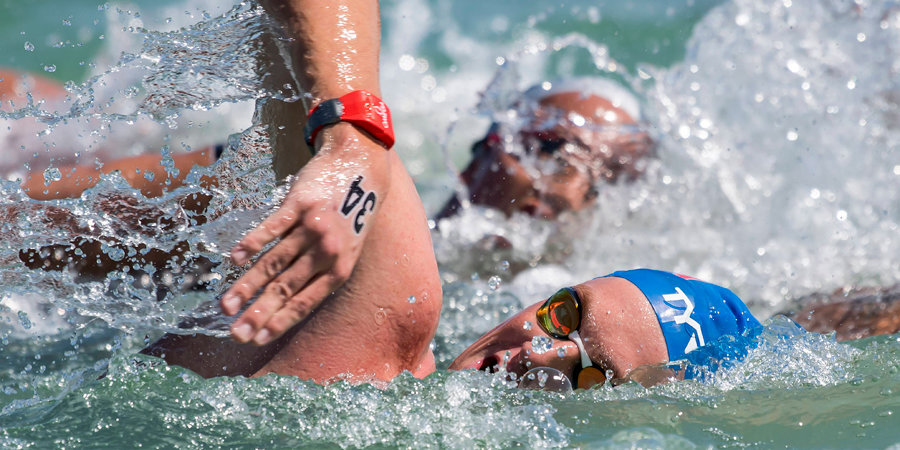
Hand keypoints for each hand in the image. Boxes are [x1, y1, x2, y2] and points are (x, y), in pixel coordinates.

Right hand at [220, 124, 391, 345]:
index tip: (257, 339)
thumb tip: (283, 300)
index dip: (280, 322)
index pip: (305, 302)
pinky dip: (251, 244)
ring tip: (225, 306)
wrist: (361, 168)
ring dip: (247, 286)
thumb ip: (319, 272)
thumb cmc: (351, 215)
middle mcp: (327, 252)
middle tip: (235, 333)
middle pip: (285, 288)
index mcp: (340, 269)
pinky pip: (271, 228)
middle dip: (258, 313)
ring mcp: (312, 227)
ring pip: (273, 263)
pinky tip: (234, 261)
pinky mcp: (299, 203)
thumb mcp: (347, 249)